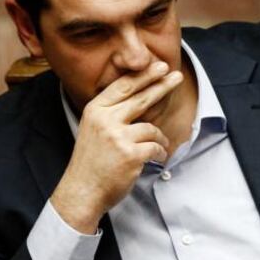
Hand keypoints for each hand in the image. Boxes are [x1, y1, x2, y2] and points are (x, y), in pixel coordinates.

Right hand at [51, 61, 182, 232]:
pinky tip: (156, 158)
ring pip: (151, 128)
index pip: (122, 87)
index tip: (159, 67)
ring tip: (158, 146)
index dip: (143, 76)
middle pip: (140, 98)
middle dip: (161, 85)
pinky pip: (155, 147)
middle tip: (177, 76)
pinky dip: (159, 153)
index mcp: (94, 111)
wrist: (81, 192)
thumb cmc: (90, 162)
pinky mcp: (131, 154)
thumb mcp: (93, 129)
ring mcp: (118, 137)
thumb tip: (140, 97)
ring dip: (159, 138)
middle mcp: (105, 120)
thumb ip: (112, 114)